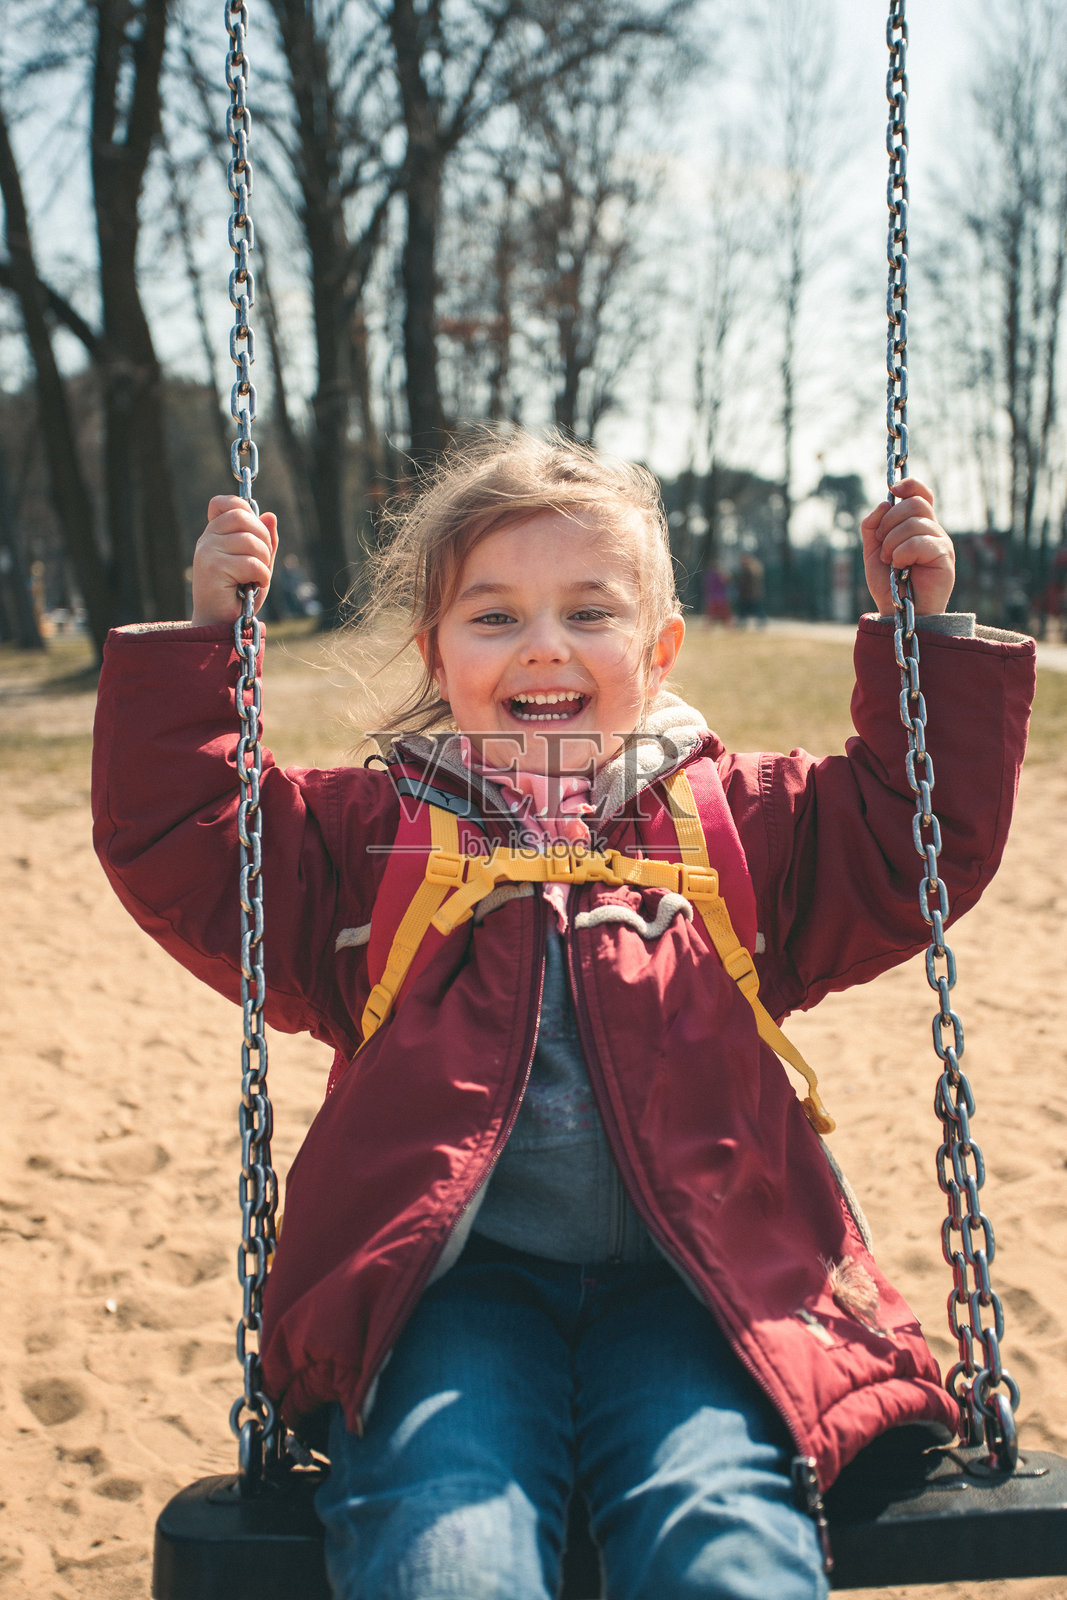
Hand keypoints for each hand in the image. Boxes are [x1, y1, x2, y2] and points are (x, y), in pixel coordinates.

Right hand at [191, 496, 278, 625]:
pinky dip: (262, 577)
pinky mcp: (212, 567)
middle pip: (244, 517)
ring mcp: (207, 551)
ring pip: (250, 541)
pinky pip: (250, 563)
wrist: (221, 625)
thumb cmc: (239, 596)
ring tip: (258, 578)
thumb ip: (265, 541)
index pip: (225, 502)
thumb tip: (270, 515)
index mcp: (215, 534)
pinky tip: (255, 587)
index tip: (255, 535)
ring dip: (264, 562)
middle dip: (264, 540)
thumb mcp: (258, 563)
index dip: (245, 510)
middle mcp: (207, 538)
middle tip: (263, 563)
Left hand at [860, 479, 954, 616]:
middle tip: (882, 547)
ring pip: (914, 521)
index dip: (910, 485)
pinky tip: (899, 568)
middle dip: (889, 522)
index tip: (893, 489)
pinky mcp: (944, 556)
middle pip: (915, 503)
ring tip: (890, 562)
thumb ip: (873, 527)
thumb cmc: (890, 585)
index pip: (921, 494)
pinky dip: (901, 553)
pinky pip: (919, 541)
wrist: (900, 613)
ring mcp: (941, 542)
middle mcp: (933, 530)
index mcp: (918, 526)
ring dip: (892, 542)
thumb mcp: (873, 552)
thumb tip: (882, 504)